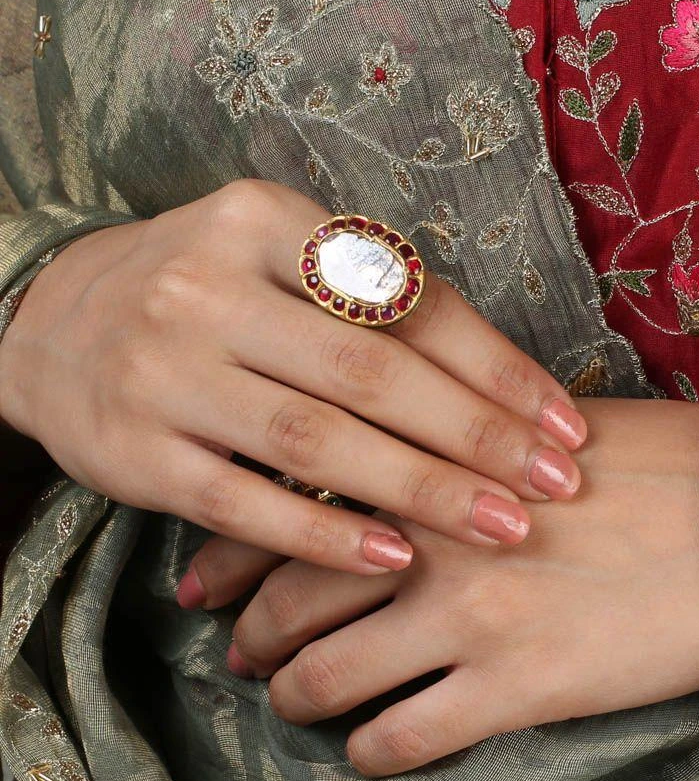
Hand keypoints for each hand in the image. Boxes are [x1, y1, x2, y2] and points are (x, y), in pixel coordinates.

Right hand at [0, 181, 585, 575]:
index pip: (403, 299)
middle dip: (477, 435)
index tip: (564, 421)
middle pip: (371, 372)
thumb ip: (368, 298)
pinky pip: (247, 504)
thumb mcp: (271, 255)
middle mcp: (208, 289)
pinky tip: (399, 560)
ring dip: (421, 490)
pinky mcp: (138, 455)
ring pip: (315, 441)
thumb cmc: (199, 292)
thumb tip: (502, 379)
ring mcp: (167, 374)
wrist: (47, 326)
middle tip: (558, 484)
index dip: (495, 366)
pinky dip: (327, 538)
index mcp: (260, 220)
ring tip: (503, 527)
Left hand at [188, 399, 698, 773]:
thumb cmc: (652, 461)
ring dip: (294, 698)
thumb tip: (379, 469)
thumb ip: (443, 448)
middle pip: (290, 599)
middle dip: (247, 632)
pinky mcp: (513, 688)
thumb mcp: (533, 428)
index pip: (290, 510)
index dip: (230, 550)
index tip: (199, 577)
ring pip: (327, 677)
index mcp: (426, 468)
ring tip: (288, 703)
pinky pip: (403, 738)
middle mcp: (427, 543)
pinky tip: (366, 751)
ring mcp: (465, 620)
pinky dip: (368, 752)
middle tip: (232, 651)